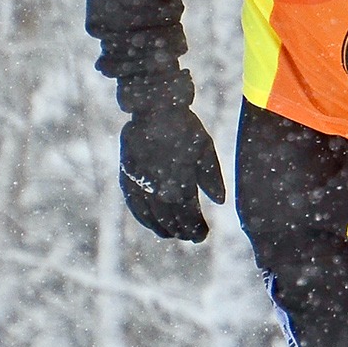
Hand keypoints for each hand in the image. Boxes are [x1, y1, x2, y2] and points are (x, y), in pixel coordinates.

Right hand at [118, 106, 223, 241]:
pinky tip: (152, 224)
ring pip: (152, 219)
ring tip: (173, 235)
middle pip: (172, 223)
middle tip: (192, 237)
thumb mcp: (206, 150)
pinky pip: (135, 207)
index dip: (197, 230)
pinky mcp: (127, 179)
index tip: (203, 234)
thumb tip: (220, 202)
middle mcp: (159, 193)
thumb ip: (212, 179)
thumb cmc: (185, 128)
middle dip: (183, 232)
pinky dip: (144, 220)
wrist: (153, 110)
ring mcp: (141, 187)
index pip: (190, 219)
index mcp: (181, 187)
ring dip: (164, 230)